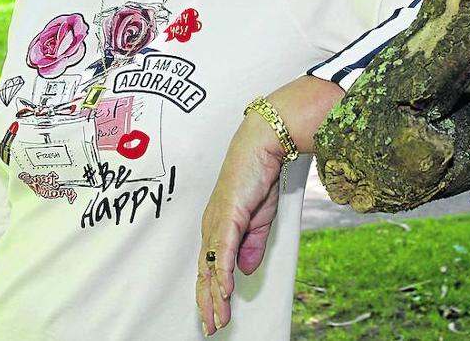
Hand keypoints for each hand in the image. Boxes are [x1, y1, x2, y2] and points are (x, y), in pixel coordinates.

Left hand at [196, 115, 284, 335]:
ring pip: (212, 267)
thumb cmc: (258, 176)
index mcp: (218, 228)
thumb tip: (244, 271)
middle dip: (208, 304)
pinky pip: (223, 251)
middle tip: (210, 327)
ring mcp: (217, 222)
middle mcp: (213, 227)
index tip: (214, 315)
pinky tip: (224, 291)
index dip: (211, 294)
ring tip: (216, 319)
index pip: (211, 267)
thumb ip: (251, 246)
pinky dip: (222, 273)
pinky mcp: (228, 216)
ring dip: (215, 297)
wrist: (262, 147)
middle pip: (206, 273)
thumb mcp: (260, 220)